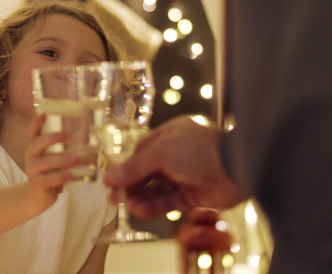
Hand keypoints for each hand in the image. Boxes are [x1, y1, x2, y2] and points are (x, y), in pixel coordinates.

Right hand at [24, 114, 77, 210]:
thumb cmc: (51, 171)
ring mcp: (32, 170)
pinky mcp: (37, 184)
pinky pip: (48, 180)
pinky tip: (70, 175)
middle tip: (65, 134)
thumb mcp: (53, 157)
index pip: (32, 132)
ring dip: (60, 159)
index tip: (44, 114)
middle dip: (50, 138)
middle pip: (36, 143)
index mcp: (35, 147)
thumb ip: (64, 148)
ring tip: (75, 158)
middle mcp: (31, 156)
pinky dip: (59, 177)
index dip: (36, 123)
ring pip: (44, 162)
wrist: (38, 196)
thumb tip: (92, 139)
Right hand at [103, 115, 247, 217]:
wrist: (238, 168)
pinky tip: (139, 211)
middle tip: (114, 198)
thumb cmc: (199, 150)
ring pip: (156, 189)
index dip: (126, 167)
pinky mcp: (192, 195)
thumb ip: (135, 167)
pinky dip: (153, 206)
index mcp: (170, 136)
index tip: (111, 181)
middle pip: (147, 172)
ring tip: (125, 206)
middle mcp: (176, 155)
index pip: (141, 152)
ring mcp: (185, 175)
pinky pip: (168, 201)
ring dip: (140, 198)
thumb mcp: (161, 153)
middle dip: (130, 185)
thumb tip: (110, 177)